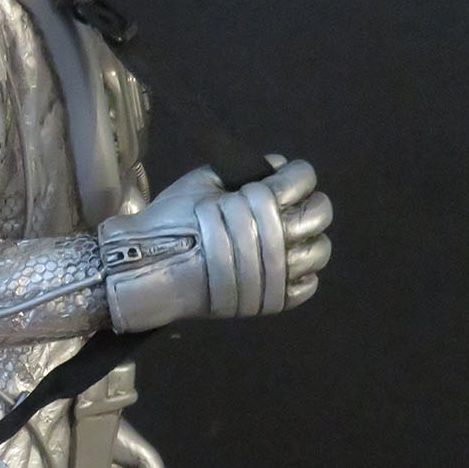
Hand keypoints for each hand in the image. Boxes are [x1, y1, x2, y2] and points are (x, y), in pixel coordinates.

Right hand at [99, 157, 331, 332]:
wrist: (150, 271)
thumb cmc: (171, 221)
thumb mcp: (201, 181)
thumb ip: (241, 170)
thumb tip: (276, 166)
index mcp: (260, 202)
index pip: (302, 179)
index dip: (298, 174)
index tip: (288, 176)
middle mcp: (276, 237)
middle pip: (318, 214)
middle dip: (309, 202)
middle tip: (291, 205)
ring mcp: (277, 273)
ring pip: (319, 251)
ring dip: (309, 239)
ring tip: (288, 237)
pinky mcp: (273, 301)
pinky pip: (306, 287)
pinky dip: (301, 274)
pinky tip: (284, 265)